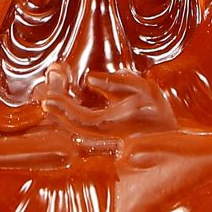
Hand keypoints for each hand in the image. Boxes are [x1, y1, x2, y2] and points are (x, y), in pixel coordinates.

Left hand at [43, 66, 176, 131]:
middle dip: (57, 108)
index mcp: (112, 126)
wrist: (168, 133)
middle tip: (44, 91)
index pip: (80, 119)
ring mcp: (102, 133)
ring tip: (49, 92)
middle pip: (72, 124)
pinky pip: (81, 122)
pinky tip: (63, 96)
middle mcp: (103, 132)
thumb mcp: (145, 89)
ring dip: (61, 110)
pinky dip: (69, 111)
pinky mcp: (103, 130)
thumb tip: (90, 78)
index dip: (63, 109)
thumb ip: (118, 82)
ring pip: (74, 124)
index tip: (48, 98)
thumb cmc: (158, 110)